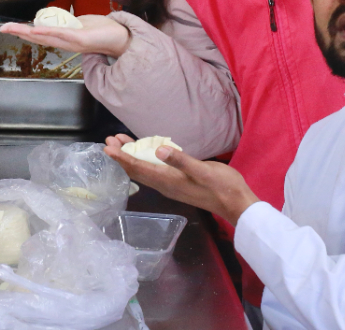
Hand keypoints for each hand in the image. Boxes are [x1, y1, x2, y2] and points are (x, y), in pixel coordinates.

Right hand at [0, 15, 129, 58]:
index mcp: (64, 39)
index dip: (23, 32)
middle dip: (19, 33)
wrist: (122, 37)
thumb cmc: (102, 30)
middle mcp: (65, 43)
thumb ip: (70, 23)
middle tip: (3, 28)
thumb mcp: (82, 24)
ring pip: (46, 36)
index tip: (9, 28)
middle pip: (38, 37)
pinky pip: (62, 34)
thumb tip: (61, 19)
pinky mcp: (80, 39)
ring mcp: (71, 42)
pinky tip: (37, 29)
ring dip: (28, 32)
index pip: (40, 34)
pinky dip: (48, 31)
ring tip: (13, 29)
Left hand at [103, 135, 259, 225]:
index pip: (138, 169)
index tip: (108, 148)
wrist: (236, 204)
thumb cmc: (222, 186)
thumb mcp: (203, 170)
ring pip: (144, 171)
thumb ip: (181, 161)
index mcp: (168, 181)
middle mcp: (165, 185)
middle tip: (110, 140)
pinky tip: (145, 153)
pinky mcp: (177, 184)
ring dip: (131, 157)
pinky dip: (143, 160)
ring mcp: (171, 185)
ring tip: (121, 143)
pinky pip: (153, 171)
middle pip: (136, 170)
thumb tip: (159, 151)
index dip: (122, 158)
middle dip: (122, 156)